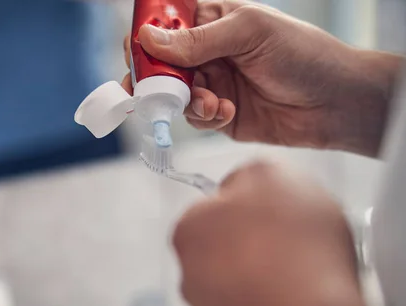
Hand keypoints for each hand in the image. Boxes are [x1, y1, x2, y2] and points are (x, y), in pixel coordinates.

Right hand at [124, 0, 401, 156]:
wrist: (334, 103)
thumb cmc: (302, 54)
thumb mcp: (249, 32)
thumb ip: (197, 39)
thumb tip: (148, 39)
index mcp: (213, 21)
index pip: (166, 24)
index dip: (146, 36)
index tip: (138, 53)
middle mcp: (207, 53)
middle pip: (161, 63)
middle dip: (156, 77)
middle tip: (159, 88)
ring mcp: (213, 84)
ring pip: (174, 94)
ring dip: (186, 101)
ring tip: (212, 103)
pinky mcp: (219, 114)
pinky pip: (194, 117)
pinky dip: (204, 117)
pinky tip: (226, 112)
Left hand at [173, 161, 397, 305]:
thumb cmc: (293, 248)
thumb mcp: (272, 176)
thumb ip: (247, 174)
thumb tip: (237, 185)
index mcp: (188, 231)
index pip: (212, 211)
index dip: (248, 210)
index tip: (274, 217)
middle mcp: (187, 276)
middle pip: (221, 252)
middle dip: (250, 249)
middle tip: (290, 249)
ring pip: (235, 290)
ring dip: (259, 284)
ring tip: (297, 283)